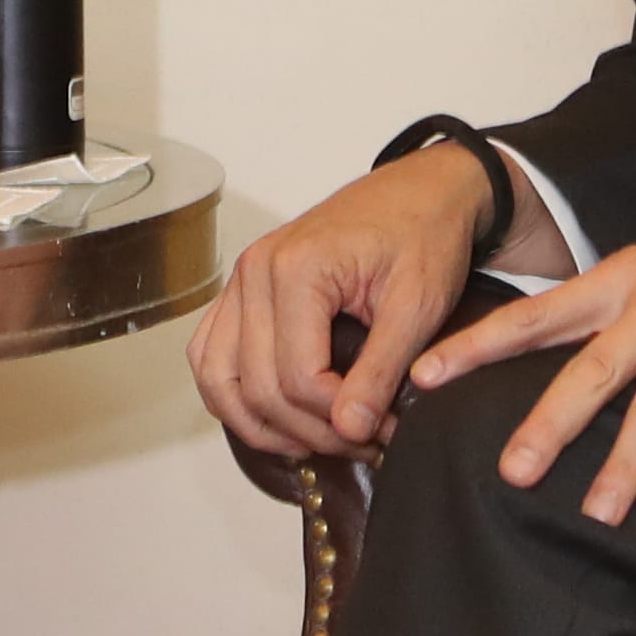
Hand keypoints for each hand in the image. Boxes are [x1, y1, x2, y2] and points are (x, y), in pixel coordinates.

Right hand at [189, 146, 509, 460]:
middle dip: (309, 431)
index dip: (338, 420)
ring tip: (313, 443)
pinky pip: (211, 353)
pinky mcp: (244, 290)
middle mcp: (255, 271)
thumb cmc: (424, 235)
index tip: (381, 429)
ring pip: (218, 377)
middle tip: (361, 442)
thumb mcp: (417, 306)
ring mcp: (242, 279)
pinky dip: (230, 394)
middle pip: (257, 386)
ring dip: (259, 424)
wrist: (422, 192)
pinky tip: (272, 416)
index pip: (299, 378)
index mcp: (296, 268)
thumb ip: (381, 371)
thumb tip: (349, 430)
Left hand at [408, 187, 635, 537]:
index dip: (478, 345)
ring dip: (624, 464)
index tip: (423, 375)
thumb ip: (612, 312)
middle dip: (548, 424)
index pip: (535, 315)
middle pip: (591, 370)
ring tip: (596, 515)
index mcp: (621, 280)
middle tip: (511, 472)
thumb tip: (558, 363)